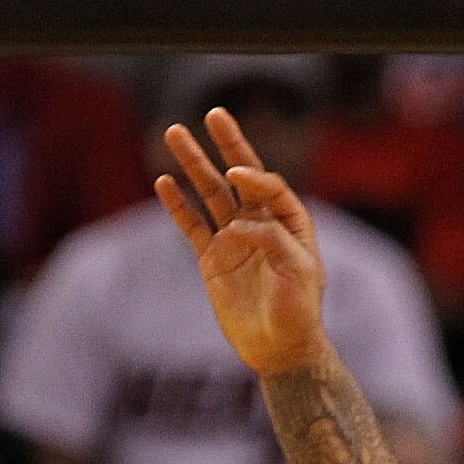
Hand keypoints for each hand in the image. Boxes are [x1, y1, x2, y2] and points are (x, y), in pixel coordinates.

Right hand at [156, 107, 333, 376]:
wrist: (279, 349)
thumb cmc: (299, 314)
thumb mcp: (300, 276)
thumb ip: (275, 243)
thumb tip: (239, 225)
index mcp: (291, 227)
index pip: (271, 189)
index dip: (255, 177)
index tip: (239, 175)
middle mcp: (262, 227)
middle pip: (241, 178)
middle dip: (228, 146)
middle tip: (214, 114)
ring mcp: (234, 240)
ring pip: (211, 194)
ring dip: (194, 165)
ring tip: (175, 132)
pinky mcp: (212, 259)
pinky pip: (191, 225)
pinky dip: (177, 205)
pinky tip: (163, 181)